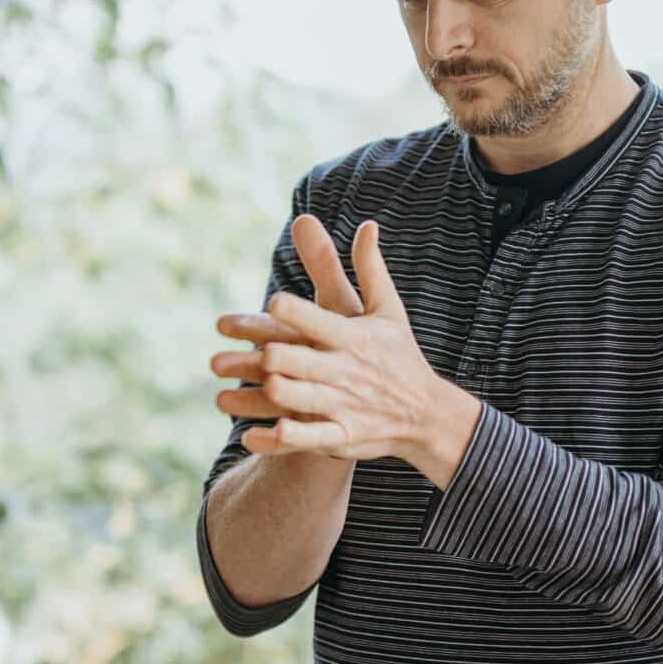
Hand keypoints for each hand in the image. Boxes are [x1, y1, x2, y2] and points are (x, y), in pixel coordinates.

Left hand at [209, 217, 480, 487]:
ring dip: (271, 395)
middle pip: (303, 361)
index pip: (321, 321)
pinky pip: (307, 439)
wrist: (426, 415)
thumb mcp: (389, 310)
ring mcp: (342, 405)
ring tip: (236, 392)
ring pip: (300, 400)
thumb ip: (369, 269)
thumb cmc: (400, 355)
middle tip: (251, 351)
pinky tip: (251, 435)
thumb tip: (367, 224)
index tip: (273, 302)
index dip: (297, 313)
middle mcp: (345, 370)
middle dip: (276, 357)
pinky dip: (279, 439)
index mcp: (353, 337)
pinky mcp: (341, 436)